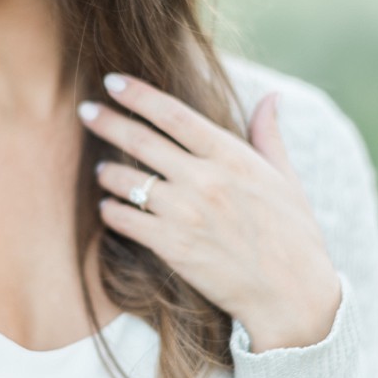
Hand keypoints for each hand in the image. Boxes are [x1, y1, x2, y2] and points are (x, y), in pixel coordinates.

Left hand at [77, 73, 341, 353]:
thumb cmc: (293, 236)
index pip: (174, 114)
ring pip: (127, 181)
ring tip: (102, 172)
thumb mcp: (286, 178)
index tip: (112, 82)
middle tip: (85, 111)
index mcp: (231, 156)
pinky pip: (125, 220)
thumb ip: (269, 135)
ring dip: (108, 173)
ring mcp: (186, 213)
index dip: (138, 94)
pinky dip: (111, 211)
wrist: (292, 295)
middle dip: (107, 122)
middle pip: (141, 140)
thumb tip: (272, 97)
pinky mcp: (172, 247)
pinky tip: (110, 208)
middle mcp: (205, 179)